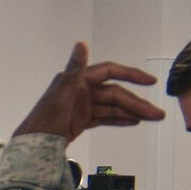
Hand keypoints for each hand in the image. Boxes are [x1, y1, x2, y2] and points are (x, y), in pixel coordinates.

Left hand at [13, 43, 163, 143]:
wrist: (32, 146)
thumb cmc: (44, 120)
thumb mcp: (61, 95)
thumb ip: (74, 70)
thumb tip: (81, 43)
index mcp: (77, 80)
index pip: (110, 72)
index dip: (130, 75)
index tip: (150, 81)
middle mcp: (81, 90)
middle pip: (115, 94)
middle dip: (137, 103)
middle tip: (157, 114)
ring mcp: (82, 106)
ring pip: (112, 107)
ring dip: (132, 112)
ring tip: (151, 119)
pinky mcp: (81, 120)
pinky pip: (105, 117)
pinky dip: (119, 119)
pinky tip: (133, 122)